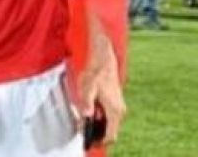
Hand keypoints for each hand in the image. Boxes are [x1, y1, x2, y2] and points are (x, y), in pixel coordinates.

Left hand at [76, 16, 125, 145]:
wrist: (104, 60)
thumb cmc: (95, 72)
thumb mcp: (87, 87)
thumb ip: (86, 102)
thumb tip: (86, 116)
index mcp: (114, 110)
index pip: (111, 135)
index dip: (100, 141)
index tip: (89, 142)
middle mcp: (119, 111)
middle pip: (110, 131)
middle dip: (97, 133)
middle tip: (83, 130)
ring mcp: (118, 107)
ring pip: (109, 124)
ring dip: (98, 125)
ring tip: (83, 120)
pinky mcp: (115, 103)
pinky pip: (108, 117)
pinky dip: (99, 118)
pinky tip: (88, 112)